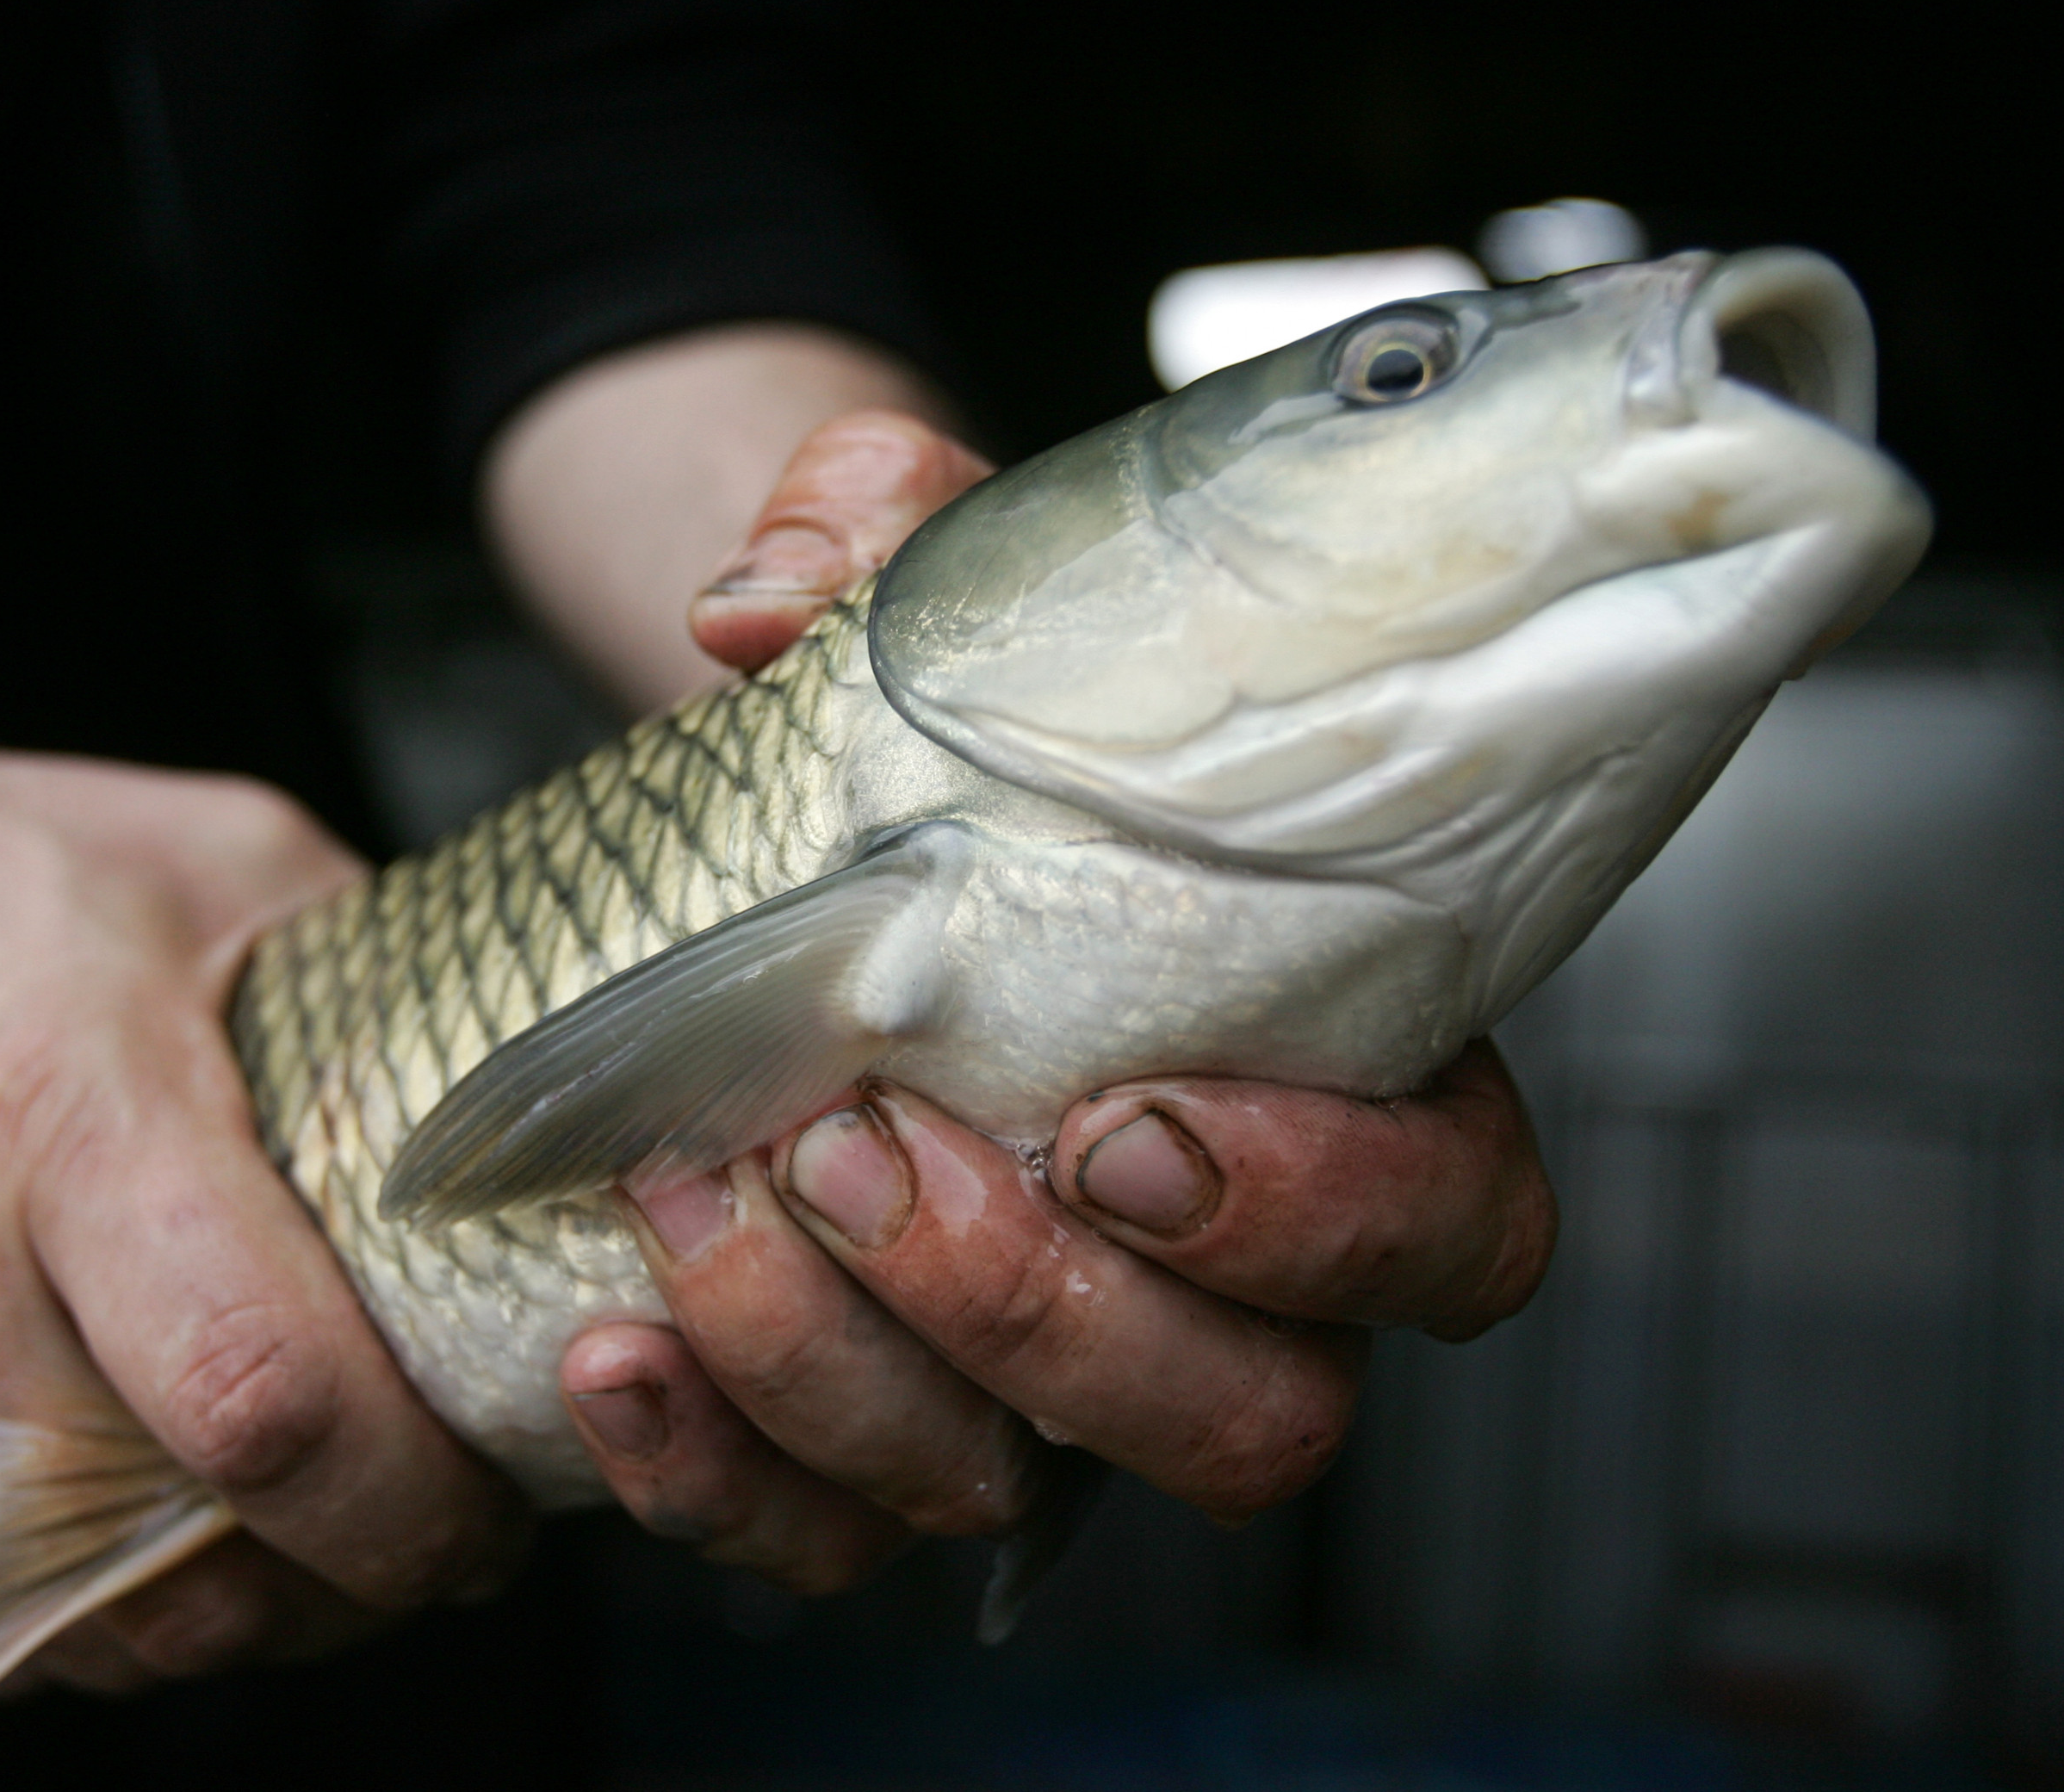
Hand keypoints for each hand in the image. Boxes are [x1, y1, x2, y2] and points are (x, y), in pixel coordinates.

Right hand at [0, 614, 526, 1691]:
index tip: (489, 1491)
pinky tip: (173, 1521)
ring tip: (323, 1528)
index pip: (261, 1397)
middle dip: (352, 1581)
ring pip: (84, 1626)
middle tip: (440, 1525)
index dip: (409, 1496)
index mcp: (64, 1124)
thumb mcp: (219, 863)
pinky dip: (97, 1608)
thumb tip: (532, 1105)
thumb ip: (384, 997)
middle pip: (185, 1562)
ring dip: (237, 1612)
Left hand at [549, 414, 1558, 1583]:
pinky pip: (826, 1534)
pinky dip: (715, 1471)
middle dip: (1051, 1315)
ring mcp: (1042, 1372)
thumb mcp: (933, 590)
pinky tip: (610, 1352)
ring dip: (848, 1371)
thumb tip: (772, 603)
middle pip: (1255, 1415)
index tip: (1132, 1118)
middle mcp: (1207, 1265)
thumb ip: (889, 529)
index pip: (1453, 1228)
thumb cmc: (930, 724)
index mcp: (1327, 1072)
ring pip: (1026, 1493)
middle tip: (874, 1148)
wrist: (767, 829)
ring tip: (699, 1189)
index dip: (1329, 1219)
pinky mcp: (871, 1432)